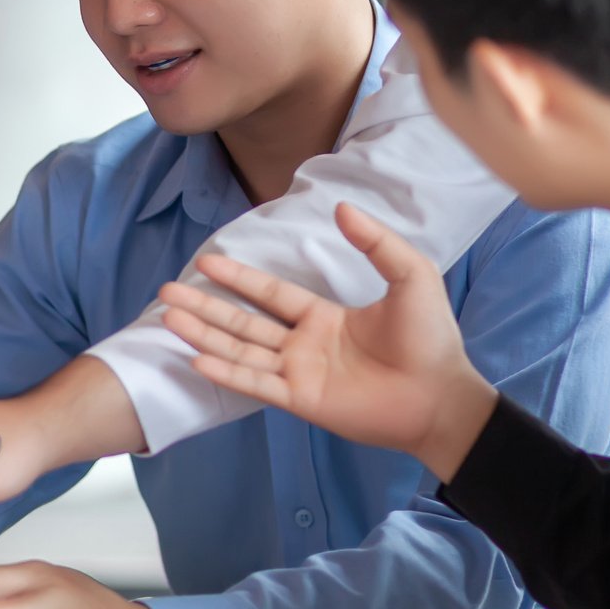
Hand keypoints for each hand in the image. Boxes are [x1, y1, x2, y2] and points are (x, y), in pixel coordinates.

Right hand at [156, 203, 496, 481]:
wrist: (442, 395)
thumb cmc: (431, 338)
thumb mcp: (410, 276)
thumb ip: (376, 243)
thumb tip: (341, 207)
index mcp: (323, 318)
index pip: (269, 293)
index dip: (238, 277)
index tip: (206, 260)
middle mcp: (304, 345)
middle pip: (242, 323)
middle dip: (206, 307)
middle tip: (167, 291)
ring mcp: (300, 374)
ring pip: (240, 351)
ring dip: (204, 336)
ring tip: (170, 318)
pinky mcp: (302, 401)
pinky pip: (256, 384)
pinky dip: (227, 373)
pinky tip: (197, 359)